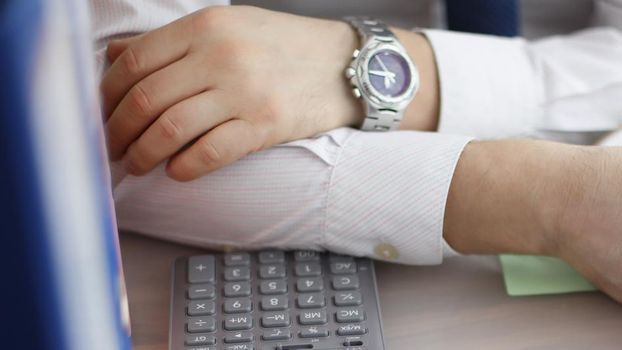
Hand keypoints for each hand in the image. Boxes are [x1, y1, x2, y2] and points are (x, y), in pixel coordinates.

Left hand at [101, 6, 358, 180]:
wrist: (349, 65)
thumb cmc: (286, 46)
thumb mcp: (231, 25)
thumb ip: (176, 40)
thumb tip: (115, 57)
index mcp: (208, 25)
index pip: (135, 61)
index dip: (108, 94)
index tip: (102, 113)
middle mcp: (222, 54)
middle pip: (146, 99)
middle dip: (118, 130)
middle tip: (111, 147)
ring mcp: (245, 91)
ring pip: (170, 129)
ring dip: (143, 154)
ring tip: (137, 164)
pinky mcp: (266, 125)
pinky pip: (209, 153)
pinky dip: (184, 167)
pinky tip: (178, 171)